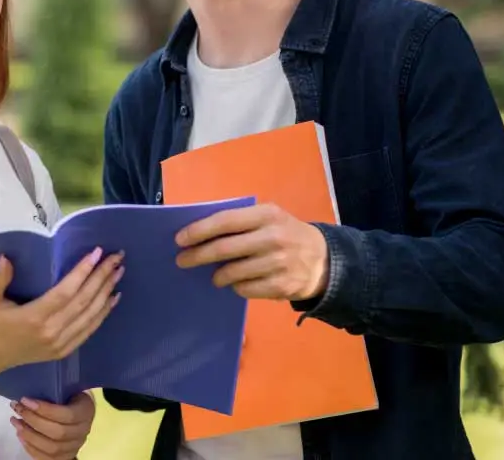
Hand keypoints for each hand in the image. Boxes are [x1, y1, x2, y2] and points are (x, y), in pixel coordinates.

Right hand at [0, 248, 123, 374]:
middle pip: (84, 301)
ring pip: (90, 315)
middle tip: (116, 258)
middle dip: (102, 277)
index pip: (66, 291)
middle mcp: (52, 331)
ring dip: (106, 292)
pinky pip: (89, 330)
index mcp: (35, 317)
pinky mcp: (64, 350)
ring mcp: (60, 343)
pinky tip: (112, 298)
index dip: (83, 272)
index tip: (96, 253)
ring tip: (119, 272)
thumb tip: (6, 257)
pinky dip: (103, 313)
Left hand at [11, 392, 95, 459]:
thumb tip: (27, 389)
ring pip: (52, 448)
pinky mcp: (65, 456)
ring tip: (15, 421)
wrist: (77, 409)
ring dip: (29, 435)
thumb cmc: (68, 395)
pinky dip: (31, 448)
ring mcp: (75, 446)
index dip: (44, 409)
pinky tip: (20, 435)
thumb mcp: (65, 387)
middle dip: (33, 421)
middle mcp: (83, 431)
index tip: (25, 399)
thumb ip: (52, 389)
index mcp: (85, 411)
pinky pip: (47, 459)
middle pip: (58, 433)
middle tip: (17, 408)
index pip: (67, 415)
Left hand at [175, 203, 328, 300]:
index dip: (199, 230)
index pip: (225, 221)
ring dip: (217, 275)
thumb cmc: (285, 234)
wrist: (324, 260)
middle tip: (182, 261)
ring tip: (215, 276)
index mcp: (267, 215)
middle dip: (198, 256)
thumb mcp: (268, 218)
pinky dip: (236, 287)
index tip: (179, 239)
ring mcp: (279, 263)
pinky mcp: (282, 285)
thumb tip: (198, 233)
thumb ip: (240, 222)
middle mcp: (273, 237)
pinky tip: (237, 283)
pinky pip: (245, 289)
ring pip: (233, 272)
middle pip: (225, 248)